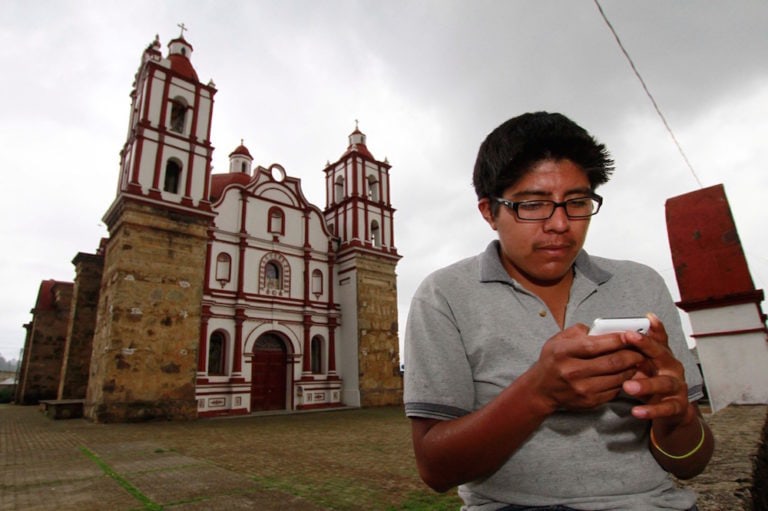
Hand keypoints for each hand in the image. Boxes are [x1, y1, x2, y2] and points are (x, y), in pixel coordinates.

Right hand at [529, 324, 645, 412]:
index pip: (595, 345)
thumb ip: (578, 331)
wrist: (541, 390)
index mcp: (563, 352)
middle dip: (631, 354)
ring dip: (631, 368)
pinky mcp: (589, 401)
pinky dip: (624, 381)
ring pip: (617, 377)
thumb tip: (602, 329)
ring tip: (637, 360)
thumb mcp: (557, 340)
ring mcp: (581, 389)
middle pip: (611, 362)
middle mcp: (572, 371)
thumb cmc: (552, 360)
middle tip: (642, 349)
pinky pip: (614, 390)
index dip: (616, 340)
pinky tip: (626, 373)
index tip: (630, 335)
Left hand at [619, 313, 688, 424]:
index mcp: (662, 354)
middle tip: (628, 341)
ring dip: (646, 385)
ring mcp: (677, 385)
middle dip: (646, 347)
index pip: (653, 339)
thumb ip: (629, 352)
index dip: (642, 334)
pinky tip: (637, 411)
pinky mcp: (678, 405)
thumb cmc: (652, 379)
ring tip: (628, 386)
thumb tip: (606, 338)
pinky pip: (666, 408)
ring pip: (664, 383)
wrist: (672, 408)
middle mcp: (672, 367)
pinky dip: (652, 410)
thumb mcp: (642, 364)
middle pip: (661, 354)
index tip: (628, 330)